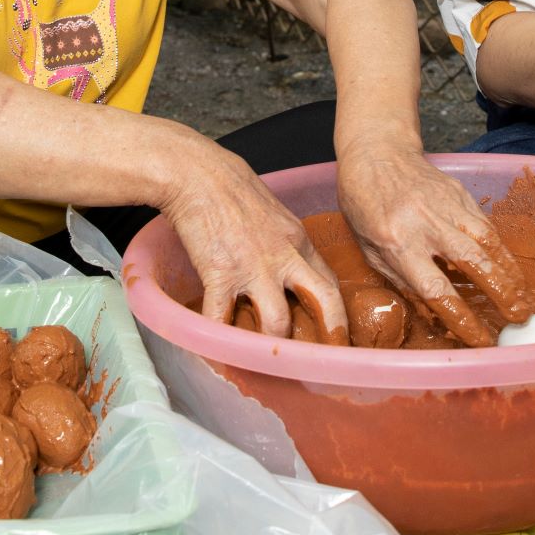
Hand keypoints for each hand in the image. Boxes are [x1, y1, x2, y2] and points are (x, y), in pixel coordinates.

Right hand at [155, 136, 348, 343]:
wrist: (196, 172)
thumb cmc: (229, 185)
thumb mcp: (273, 211)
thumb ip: (284, 240)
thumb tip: (288, 264)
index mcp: (298, 240)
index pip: (329, 281)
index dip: (338, 312)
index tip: (338, 335)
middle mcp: (283, 256)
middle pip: (323, 301)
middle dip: (330, 335)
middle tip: (325, 361)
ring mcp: (253, 267)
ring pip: (277, 321)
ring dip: (271, 347)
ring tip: (265, 362)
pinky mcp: (220, 274)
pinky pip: (221, 319)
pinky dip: (218, 341)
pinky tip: (216, 353)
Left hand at [337, 144, 532, 347]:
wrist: (376, 153)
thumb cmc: (364, 205)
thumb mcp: (370, 249)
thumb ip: (402, 279)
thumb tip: (435, 312)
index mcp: (397, 244)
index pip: (436, 289)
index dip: (462, 318)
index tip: (481, 338)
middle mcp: (426, 225)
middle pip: (473, 262)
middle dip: (501, 292)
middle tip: (520, 317)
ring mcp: (446, 206)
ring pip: (488, 241)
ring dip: (511, 273)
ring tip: (524, 298)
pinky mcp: (460, 193)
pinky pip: (486, 225)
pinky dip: (502, 250)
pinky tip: (511, 269)